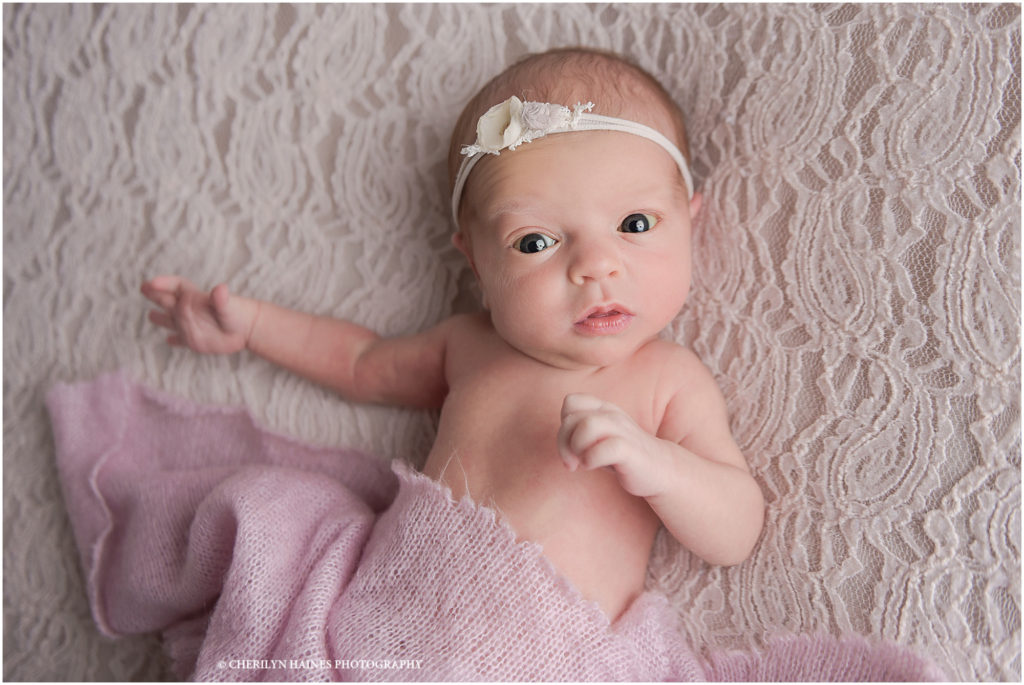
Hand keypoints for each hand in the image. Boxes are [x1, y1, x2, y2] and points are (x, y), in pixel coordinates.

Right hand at [141, 276, 255, 354]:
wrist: (248, 329)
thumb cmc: (239, 313)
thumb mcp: (229, 305)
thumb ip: (221, 299)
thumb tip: (220, 289)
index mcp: (195, 297)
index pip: (177, 286)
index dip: (164, 283)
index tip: (151, 283)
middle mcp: (189, 309)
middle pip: (168, 300)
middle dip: (156, 295)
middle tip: (144, 289)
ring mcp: (191, 325)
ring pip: (171, 320)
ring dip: (161, 318)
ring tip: (152, 316)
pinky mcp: (196, 340)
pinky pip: (181, 339)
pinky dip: (175, 340)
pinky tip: (168, 341)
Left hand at [557, 393, 669, 497]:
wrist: (660, 468)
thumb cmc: (622, 454)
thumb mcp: (597, 438)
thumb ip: (577, 432)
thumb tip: (561, 442)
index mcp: (603, 409)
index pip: (571, 401)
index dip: (563, 424)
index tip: (570, 445)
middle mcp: (612, 415)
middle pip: (572, 417)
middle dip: (563, 442)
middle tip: (571, 462)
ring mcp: (622, 430)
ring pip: (587, 425)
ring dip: (577, 447)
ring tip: (583, 462)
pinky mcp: (630, 450)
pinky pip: (605, 448)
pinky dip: (591, 459)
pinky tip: (594, 466)